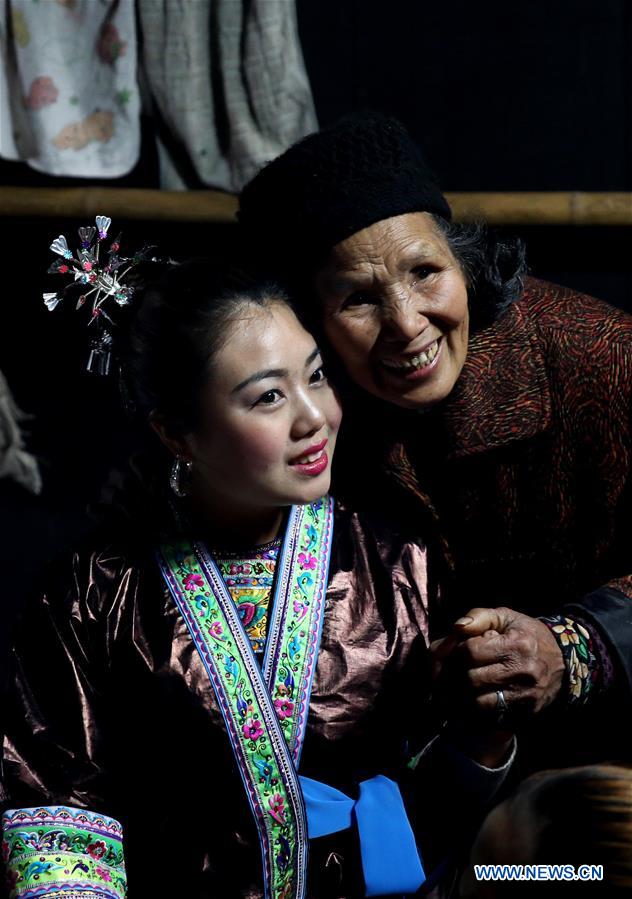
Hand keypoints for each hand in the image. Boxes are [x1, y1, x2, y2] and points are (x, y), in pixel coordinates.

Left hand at [432, 607, 565, 719]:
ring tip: (461, 686)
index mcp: (517, 644)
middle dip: (457, 674)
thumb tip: (456, 627)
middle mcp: (523, 672)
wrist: (564, 661)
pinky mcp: (526, 714)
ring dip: (463, 695)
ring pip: (478, 703)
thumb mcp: (507, 617)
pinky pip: (491, 718)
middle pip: (471, 679)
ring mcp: (525, 696)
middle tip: (454, 671)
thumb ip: (479, 616)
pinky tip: (474, 699)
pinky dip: (477, 711)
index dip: (458, 651)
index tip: (461, 650)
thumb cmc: (528, 635)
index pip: (471, 651)